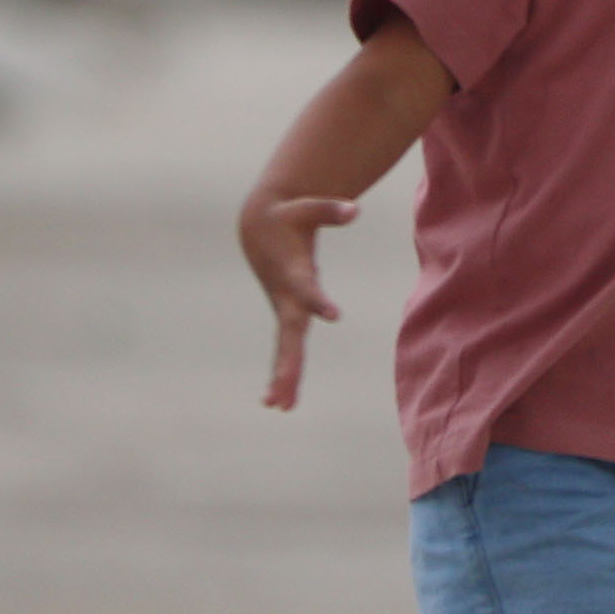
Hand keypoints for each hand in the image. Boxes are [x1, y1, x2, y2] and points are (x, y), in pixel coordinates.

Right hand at [241, 189, 353, 408]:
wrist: (258, 228)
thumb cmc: (288, 216)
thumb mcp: (308, 207)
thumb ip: (331, 209)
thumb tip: (356, 208)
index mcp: (293, 273)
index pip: (307, 289)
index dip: (318, 300)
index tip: (333, 315)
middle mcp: (286, 297)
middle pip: (289, 333)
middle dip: (287, 362)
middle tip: (282, 390)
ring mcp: (285, 309)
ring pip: (286, 347)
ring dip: (283, 376)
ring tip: (279, 406)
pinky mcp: (287, 315)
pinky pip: (286, 348)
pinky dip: (284, 373)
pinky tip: (281, 401)